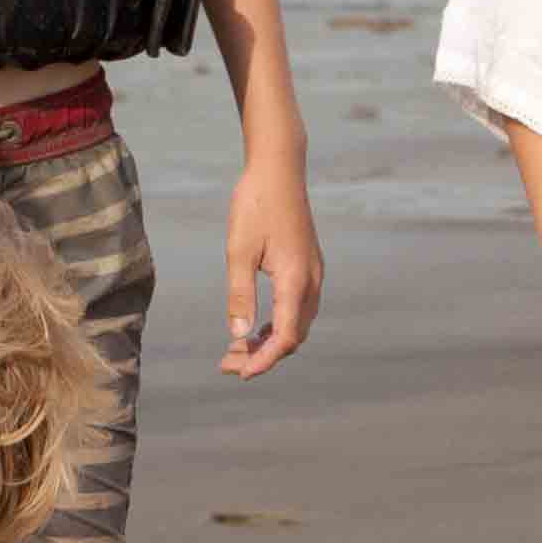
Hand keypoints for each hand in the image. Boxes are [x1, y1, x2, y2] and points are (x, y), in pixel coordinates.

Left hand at [221, 157, 324, 376]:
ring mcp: (314, 274)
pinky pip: (298, 309)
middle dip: (262, 356)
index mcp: (296, 280)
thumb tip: (238, 336)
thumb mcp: (239, 250)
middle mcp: (311, 281)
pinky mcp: (309, 267)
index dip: (263, 361)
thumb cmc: (255, 204)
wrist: (279, 169)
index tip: (239, 373)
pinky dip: (277, 324)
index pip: (284, 338)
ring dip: (269, 342)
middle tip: (227, 364)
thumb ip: (240, 295)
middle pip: (293, 336)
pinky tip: (254, 326)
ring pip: (297, 324)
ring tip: (236, 350)